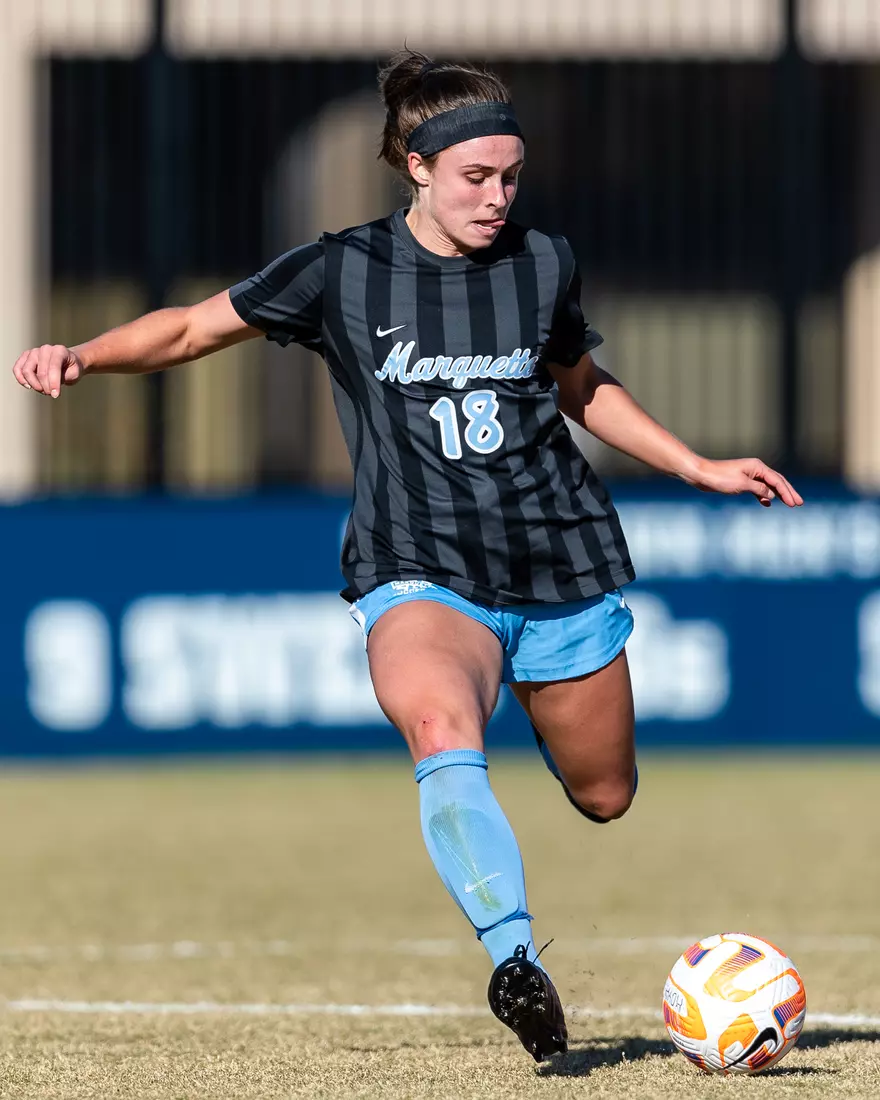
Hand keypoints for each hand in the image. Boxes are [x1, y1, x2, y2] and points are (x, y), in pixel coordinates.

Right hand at [12, 345, 85, 397]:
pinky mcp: (25, 357)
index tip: (55, 395)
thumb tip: (49, 385)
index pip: (54, 367)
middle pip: (41, 372)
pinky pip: (17, 369)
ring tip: (42, 390)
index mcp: (59, 351)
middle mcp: (45, 349)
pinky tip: (29, 386)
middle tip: (51, 394)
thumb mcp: (75, 373)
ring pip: (26, 371)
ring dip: (34, 385)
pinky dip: (21, 379)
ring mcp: (33, 352)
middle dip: (45, 387)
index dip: (54, 383)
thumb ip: (64, 377)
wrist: (68, 361)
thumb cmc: (71, 368)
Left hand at [685, 456, 803, 507]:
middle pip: (776, 481)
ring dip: (778, 495)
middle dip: (788, 493)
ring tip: (789, 504)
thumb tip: (771, 495)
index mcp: (758, 467)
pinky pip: (758, 488)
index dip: (787, 493)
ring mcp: (749, 475)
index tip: (796, 504)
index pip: (777, 481)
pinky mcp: (742, 481)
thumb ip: (759, 489)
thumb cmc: (720, 478)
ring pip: (768, 485)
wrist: (702, 475)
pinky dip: (764, 495)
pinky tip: (767, 503)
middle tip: (800, 503)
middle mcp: (755, 469)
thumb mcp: (742, 485)